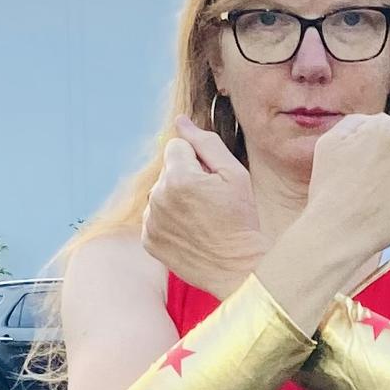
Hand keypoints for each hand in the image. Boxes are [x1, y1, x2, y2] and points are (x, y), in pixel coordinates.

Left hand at [142, 120, 265, 294]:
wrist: (236, 267)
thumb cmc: (241, 218)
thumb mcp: (234, 174)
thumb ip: (206, 143)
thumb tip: (181, 121)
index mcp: (179, 177)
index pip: (177, 146)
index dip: (198, 160)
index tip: (212, 181)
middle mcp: (158, 197)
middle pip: (167, 169)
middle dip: (185, 177)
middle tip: (210, 203)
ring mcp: (151, 221)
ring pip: (160, 193)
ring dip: (175, 198)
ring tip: (201, 219)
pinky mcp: (148, 240)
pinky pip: (155, 216)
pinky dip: (169, 220)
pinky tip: (190, 231)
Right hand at [301, 113, 389, 268]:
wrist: (337, 233)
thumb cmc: (329, 189)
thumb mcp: (328, 143)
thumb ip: (353, 123)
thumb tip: (368, 122)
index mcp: (382, 128)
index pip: (384, 129)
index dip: (369, 147)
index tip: (358, 166)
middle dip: (388, 162)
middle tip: (365, 186)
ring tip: (375, 201)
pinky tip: (388, 211)